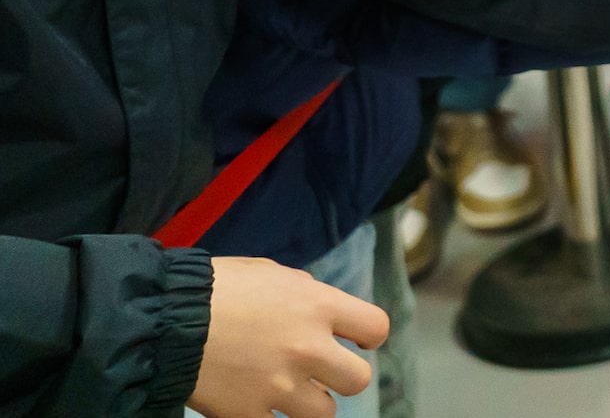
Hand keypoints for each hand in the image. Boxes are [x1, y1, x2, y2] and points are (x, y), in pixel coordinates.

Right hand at [190, 255, 387, 417]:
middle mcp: (307, 348)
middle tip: (319, 372)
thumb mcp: (273, 276)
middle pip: (358, 379)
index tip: (355, 340)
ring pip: (325, 413)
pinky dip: (269, 417)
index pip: (376, 328)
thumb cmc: (216, 289)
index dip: (367, 337)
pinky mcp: (248, 414)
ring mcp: (279, 385)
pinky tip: (254, 403)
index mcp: (317, 306)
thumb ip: (306, 296)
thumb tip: (322, 311)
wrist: (163, 320)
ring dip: (309, 403)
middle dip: (341, 376)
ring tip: (286, 390)